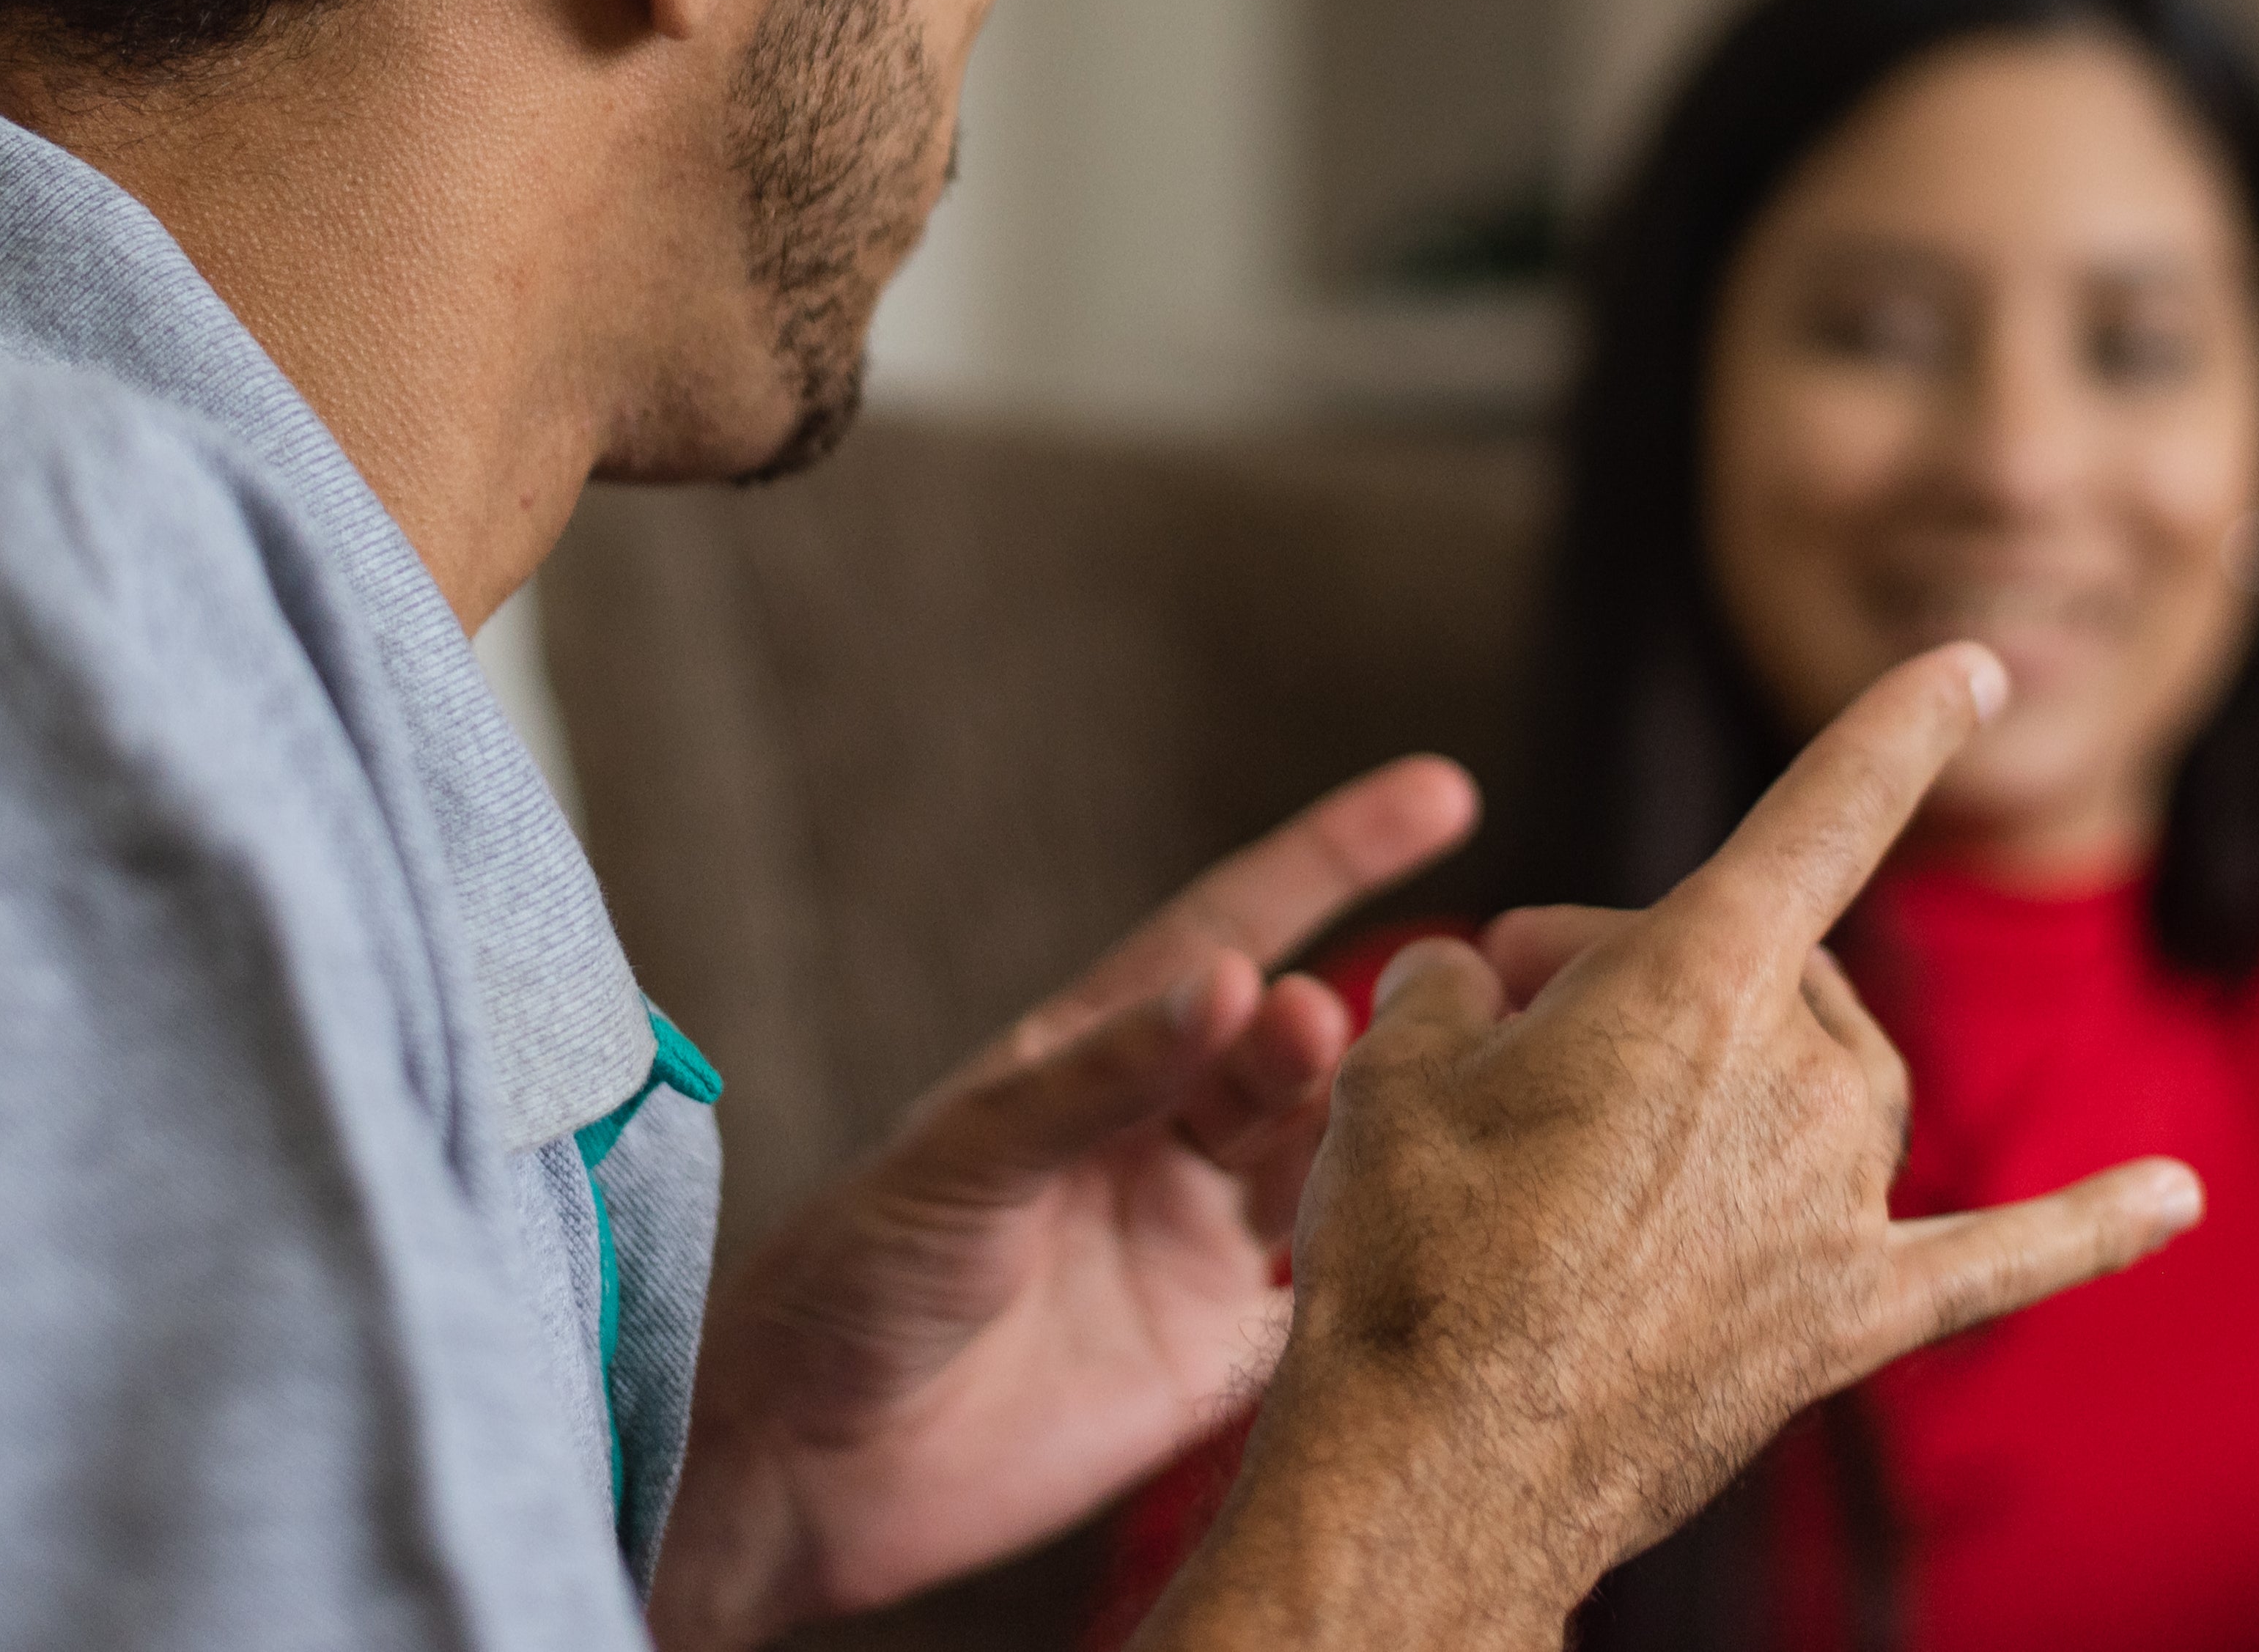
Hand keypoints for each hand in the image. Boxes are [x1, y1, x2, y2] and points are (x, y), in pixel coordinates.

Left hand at [648, 754, 1479, 1647]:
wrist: (803, 1467)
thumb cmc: (852, 1279)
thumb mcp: (964, 1157)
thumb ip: (1098, 1079)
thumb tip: (1230, 980)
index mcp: (1098, 1055)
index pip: (1234, 927)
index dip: (1336, 855)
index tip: (1442, 792)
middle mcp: (1166, 1131)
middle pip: (1290, 1051)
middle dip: (1327, 1029)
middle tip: (1323, 1030)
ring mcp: (1198, 1239)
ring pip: (1333, 1155)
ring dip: (1374, 1128)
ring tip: (1403, 1116)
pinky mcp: (1218, 1350)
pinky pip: (1336, 1287)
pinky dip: (1393, 1256)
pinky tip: (1455, 1230)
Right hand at [1149, 645, 2204, 1648]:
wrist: (1430, 1470)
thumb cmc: (1404, 1251)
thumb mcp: (1395, 1065)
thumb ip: (1461, 990)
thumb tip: (1489, 993)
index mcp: (1698, 980)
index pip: (1825, 813)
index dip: (1898, 727)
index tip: (1968, 665)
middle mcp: (1801, 1077)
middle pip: (1767, 967)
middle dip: (1649, 972)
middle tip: (1513, 1025)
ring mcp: (1839, 1205)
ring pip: (1830, 1081)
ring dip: (1743, 1075)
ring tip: (1593, 1133)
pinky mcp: (1847, 1320)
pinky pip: (1997, 1255)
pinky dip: (2092, 1223)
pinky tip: (2174, 1196)